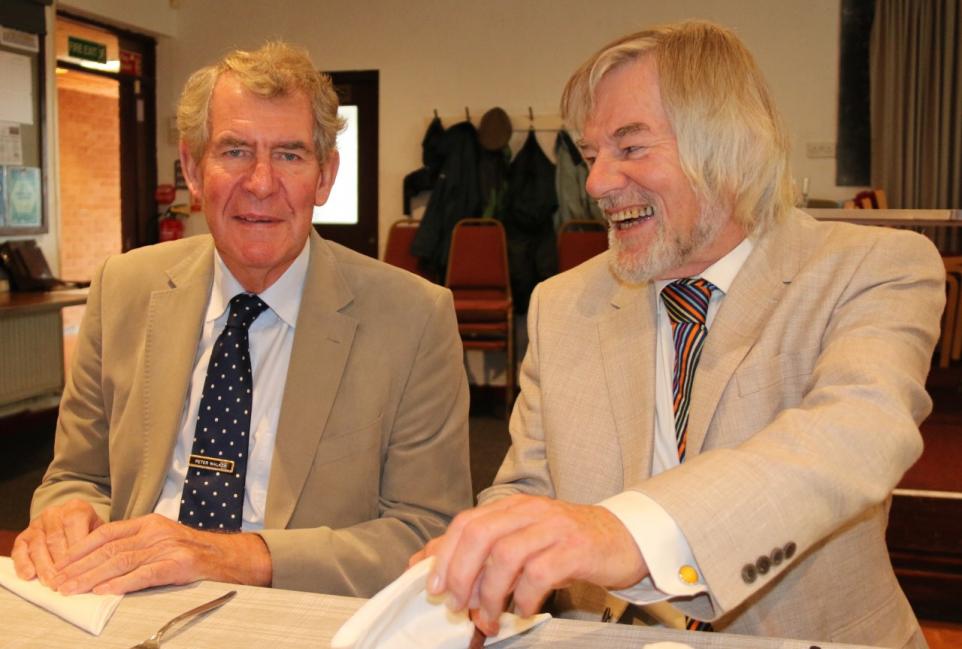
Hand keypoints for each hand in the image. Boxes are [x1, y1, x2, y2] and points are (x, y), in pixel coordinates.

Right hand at [11, 498, 104, 585]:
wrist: (70, 521)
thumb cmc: (88, 531)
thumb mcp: (99, 531)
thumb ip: (98, 544)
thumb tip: (99, 566)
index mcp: (76, 508)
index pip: (74, 525)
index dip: (76, 549)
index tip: (79, 569)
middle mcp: (54, 513)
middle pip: (55, 539)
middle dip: (60, 562)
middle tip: (65, 581)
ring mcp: (36, 524)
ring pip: (38, 546)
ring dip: (44, 566)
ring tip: (51, 583)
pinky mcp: (23, 537)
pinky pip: (19, 550)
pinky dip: (23, 563)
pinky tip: (28, 575)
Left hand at [32, 513, 271, 594]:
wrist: (229, 556)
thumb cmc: (193, 551)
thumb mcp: (163, 538)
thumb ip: (136, 544)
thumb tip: (101, 560)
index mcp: (149, 524)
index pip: (106, 533)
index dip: (81, 548)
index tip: (61, 563)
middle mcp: (155, 533)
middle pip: (109, 549)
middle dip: (80, 567)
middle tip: (58, 582)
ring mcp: (166, 548)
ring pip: (121, 562)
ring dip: (92, 577)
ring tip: (73, 590)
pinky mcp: (177, 565)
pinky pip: (144, 575)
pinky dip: (122, 584)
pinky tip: (104, 592)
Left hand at [418, 495, 647, 635]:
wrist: (625, 538)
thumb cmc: (567, 543)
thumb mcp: (521, 538)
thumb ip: (480, 548)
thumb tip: (426, 562)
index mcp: (512, 507)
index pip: (466, 522)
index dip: (443, 555)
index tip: (433, 588)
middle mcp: (530, 511)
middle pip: (480, 535)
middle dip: (461, 574)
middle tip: (458, 606)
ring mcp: (553, 528)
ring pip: (506, 555)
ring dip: (491, 594)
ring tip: (489, 619)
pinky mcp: (576, 548)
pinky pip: (540, 573)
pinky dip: (524, 598)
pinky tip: (523, 612)